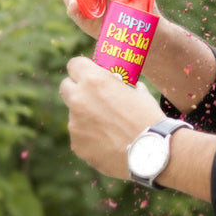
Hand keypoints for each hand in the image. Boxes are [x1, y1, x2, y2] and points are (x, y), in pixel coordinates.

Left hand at [59, 56, 165, 179]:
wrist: (149, 151)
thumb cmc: (148, 117)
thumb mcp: (139, 92)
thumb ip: (125, 87)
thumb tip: (126, 85)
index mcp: (94, 80)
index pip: (75, 64)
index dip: (82, 68)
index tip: (90, 73)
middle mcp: (79, 99)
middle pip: (66, 87)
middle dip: (77, 89)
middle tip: (93, 95)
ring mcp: (74, 124)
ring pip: (74, 113)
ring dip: (86, 114)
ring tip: (109, 125)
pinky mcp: (76, 144)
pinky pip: (80, 134)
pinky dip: (90, 135)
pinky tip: (109, 140)